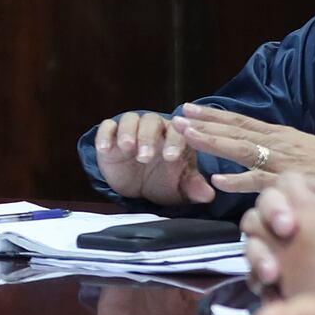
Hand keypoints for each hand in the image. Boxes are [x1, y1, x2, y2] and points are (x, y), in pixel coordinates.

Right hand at [91, 111, 217, 205]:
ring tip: (127, 148)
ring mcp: (131, 130)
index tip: (170, 158)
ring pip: (130, 120)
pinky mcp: (111, 135)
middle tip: (145, 158)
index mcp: (175, 136)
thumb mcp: (180, 188)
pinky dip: (105, 135)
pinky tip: (105, 149)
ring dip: (128, 132)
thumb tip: (209, 195)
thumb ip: (193, 188)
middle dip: (148, 138)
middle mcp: (154, 129)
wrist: (138, 187)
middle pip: (152, 122)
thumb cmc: (163, 182)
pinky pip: (107, 127)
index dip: (174, 142)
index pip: (177, 132)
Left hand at [180, 104, 314, 194]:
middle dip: (204, 124)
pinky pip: (261, 182)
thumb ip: (277, 149)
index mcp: (279, 134)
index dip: (214, 115)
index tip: (190, 108)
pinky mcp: (290, 181)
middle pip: (235, 130)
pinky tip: (218, 180)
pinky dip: (239, 181)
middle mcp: (277, 142)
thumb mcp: (301, 150)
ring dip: (214, 143)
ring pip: (242, 150)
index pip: (240, 121)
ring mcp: (282, 160)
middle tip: (176, 118)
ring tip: (188, 137)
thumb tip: (256, 145)